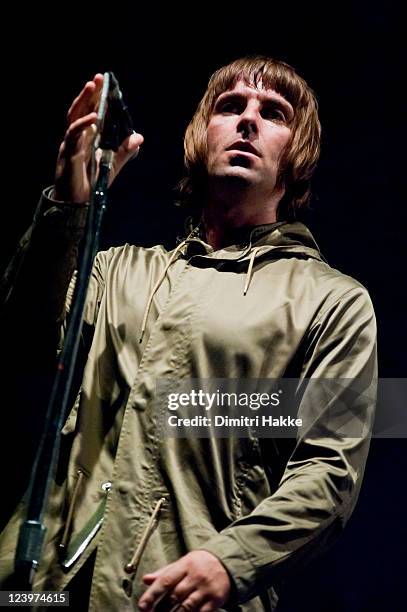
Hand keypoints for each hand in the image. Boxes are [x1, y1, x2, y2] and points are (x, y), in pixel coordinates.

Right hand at [54, 74, 142, 201]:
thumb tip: (139, 137)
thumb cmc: (92, 183)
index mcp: (88, 138)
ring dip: (83, 101)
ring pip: (74, 116)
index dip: (98, 99)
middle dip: (90, 93)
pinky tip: (93, 117)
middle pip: (81, 109)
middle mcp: (78, 137)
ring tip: (92, 86)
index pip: (92, 113)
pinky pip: (74, 134)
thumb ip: (125, 151)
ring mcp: (71, 143)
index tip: (107, 84)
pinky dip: (83, 124)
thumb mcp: (113, 165)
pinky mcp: (68, 153)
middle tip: (98, 78)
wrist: (79, 204)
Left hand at [139, 550, 230, 611]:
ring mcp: (206, 588)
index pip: (166, 580)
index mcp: (185, 564)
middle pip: (175, 596)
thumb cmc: (199, 564)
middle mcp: (196, 576)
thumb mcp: (182, 563)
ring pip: (187, 607)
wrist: (226, 562)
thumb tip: (146, 580)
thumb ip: (164, 573)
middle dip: (162, 609)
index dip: (152, 594)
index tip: (142, 606)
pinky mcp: (216, 600)